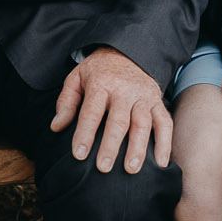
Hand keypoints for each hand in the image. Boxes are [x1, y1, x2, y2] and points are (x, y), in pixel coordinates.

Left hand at [50, 48, 173, 173]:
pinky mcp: (158, 102)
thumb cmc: (98, 71)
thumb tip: (56, 127)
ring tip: (131, 169)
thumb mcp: (76, 79)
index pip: (91, 112)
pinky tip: (161, 163)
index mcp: (101, 84)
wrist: (127, 52)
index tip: (79, 154)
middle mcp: (124, 90)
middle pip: (119, 121)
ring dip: (138, 148)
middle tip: (103, 167)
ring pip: (143, 124)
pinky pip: (165, 123)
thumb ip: (66, 102)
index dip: (84, 133)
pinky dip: (165, 144)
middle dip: (111, 145)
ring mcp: (143, 97)